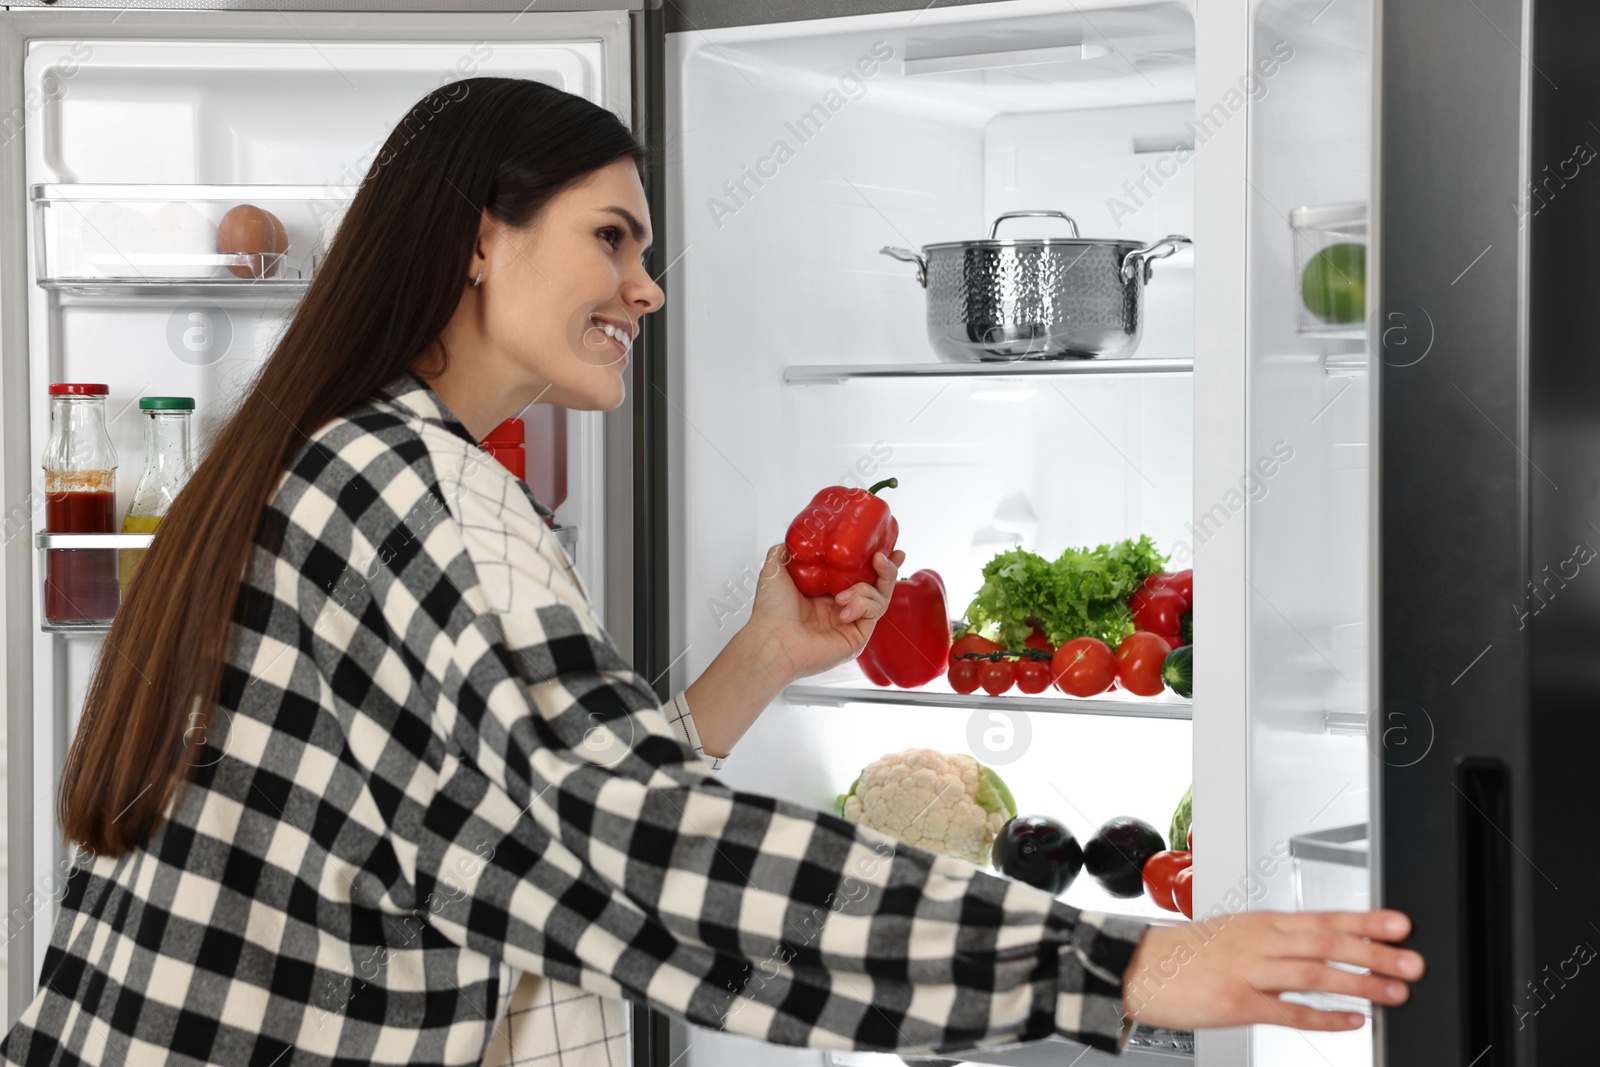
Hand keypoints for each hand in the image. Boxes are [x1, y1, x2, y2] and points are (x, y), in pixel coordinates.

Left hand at [742, 542, 906, 683]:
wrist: (773, 640)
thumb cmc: (770, 611)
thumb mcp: (774, 570)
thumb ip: (786, 551)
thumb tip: (799, 539)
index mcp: (824, 592)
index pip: (856, 573)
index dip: (870, 560)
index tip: (880, 545)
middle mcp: (840, 607)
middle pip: (876, 584)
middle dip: (887, 569)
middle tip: (884, 557)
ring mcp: (851, 622)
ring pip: (879, 597)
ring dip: (867, 588)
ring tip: (843, 593)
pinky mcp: (858, 636)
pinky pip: (874, 612)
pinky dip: (863, 603)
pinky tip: (844, 607)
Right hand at [1122, 909, 1424, 1031]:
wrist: (1132, 967)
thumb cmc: (1181, 954)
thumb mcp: (1230, 935)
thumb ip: (1271, 942)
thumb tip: (1315, 949)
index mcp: (1258, 923)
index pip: (1321, 917)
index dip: (1364, 921)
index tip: (1399, 924)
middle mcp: (1257, 942)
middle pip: (1325, 942)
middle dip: (1374, 952)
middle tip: (1412, 962)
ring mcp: (1247, 971)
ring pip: (1313, 974)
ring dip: (1358, 983)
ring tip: (1393, 993)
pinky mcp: (1236, 1003)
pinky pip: (1287, 1011)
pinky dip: (1322, 1017)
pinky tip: (1349, 1021)